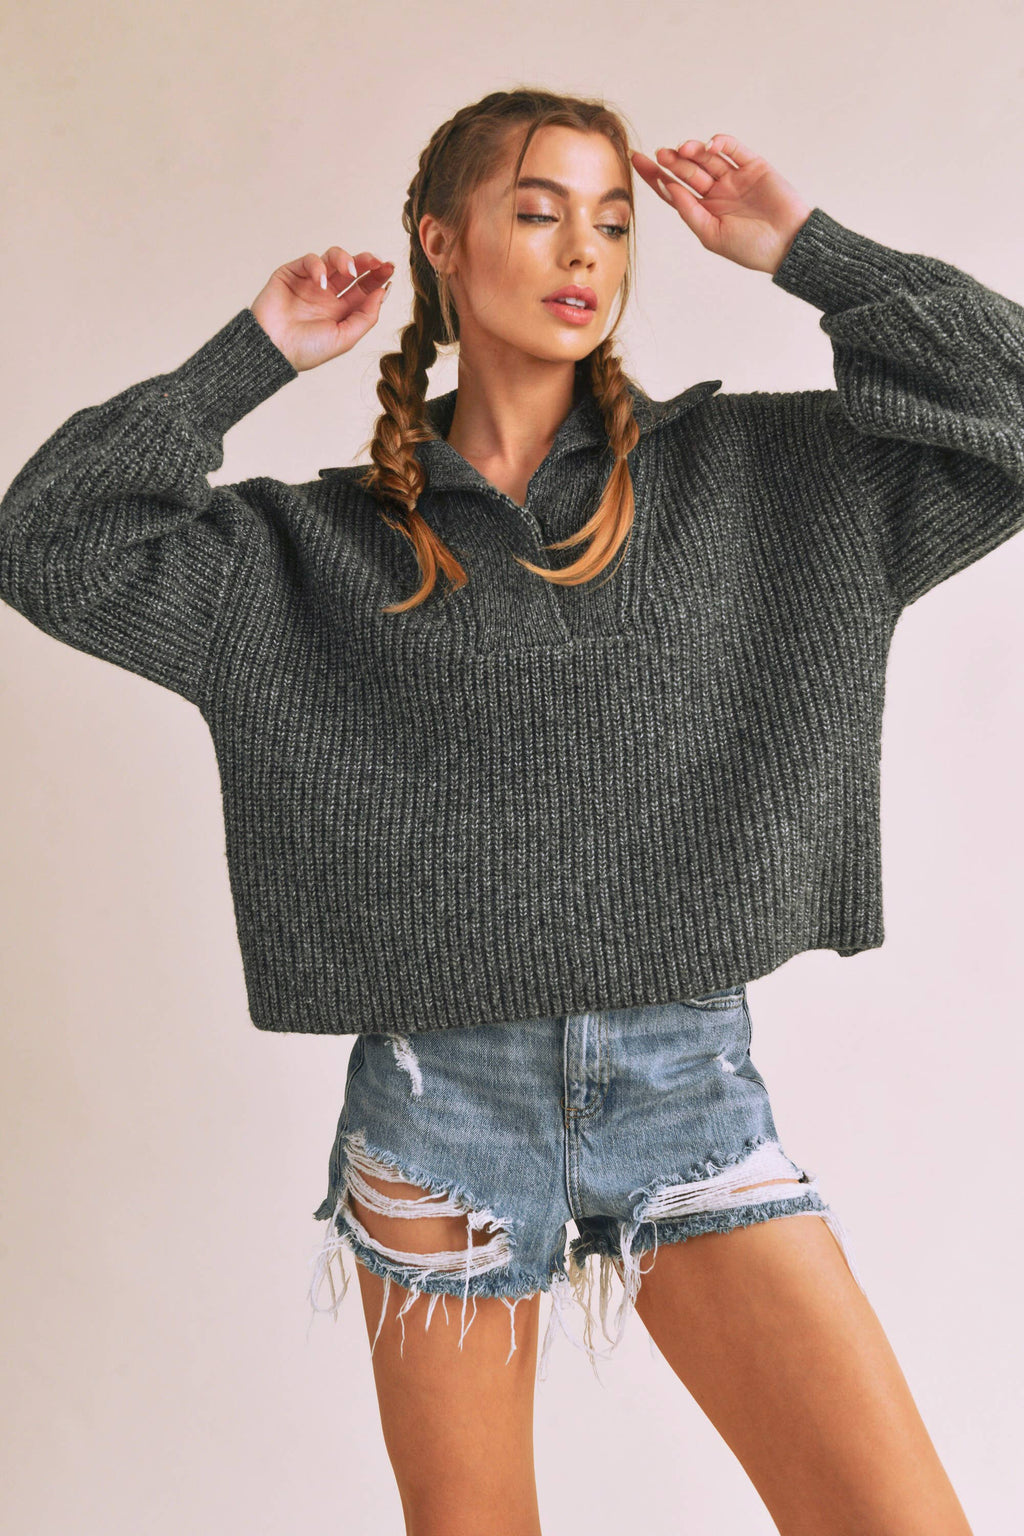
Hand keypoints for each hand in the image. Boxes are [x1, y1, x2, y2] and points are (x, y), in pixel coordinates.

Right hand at [250, 248, 395, 371]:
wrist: (273, 349)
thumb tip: (383, 292)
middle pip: (352, 270)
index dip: (377, 277)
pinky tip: (320, 282)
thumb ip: (366, 316)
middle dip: (367, 263)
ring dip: (345, 259)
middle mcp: (328, 295)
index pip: (364, 288)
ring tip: (349, 270)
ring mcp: (310, 283)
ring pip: (333, 258)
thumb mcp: (345, 338)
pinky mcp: (292, 273)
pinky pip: (310, 260)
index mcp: (342, 311)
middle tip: (377, 261)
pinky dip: (318, 266)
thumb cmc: (308, 350)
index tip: (390, 269)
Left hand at [631, 135, 813, 274]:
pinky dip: (720, 143)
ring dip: (693, 151)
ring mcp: (735, 178)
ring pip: (708, 158)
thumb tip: (668, 187)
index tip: (636, 159)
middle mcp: (717, 193)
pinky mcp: (753, 167)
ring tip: (683, 150)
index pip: (673, 190)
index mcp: (704, 211)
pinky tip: (709, 145)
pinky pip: (733, 150)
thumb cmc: (751, 248)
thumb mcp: (712, 234)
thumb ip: (689, 211)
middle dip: (673, 162)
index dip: (654, 175)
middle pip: (687, 171)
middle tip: (661, 154)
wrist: (788, 243)